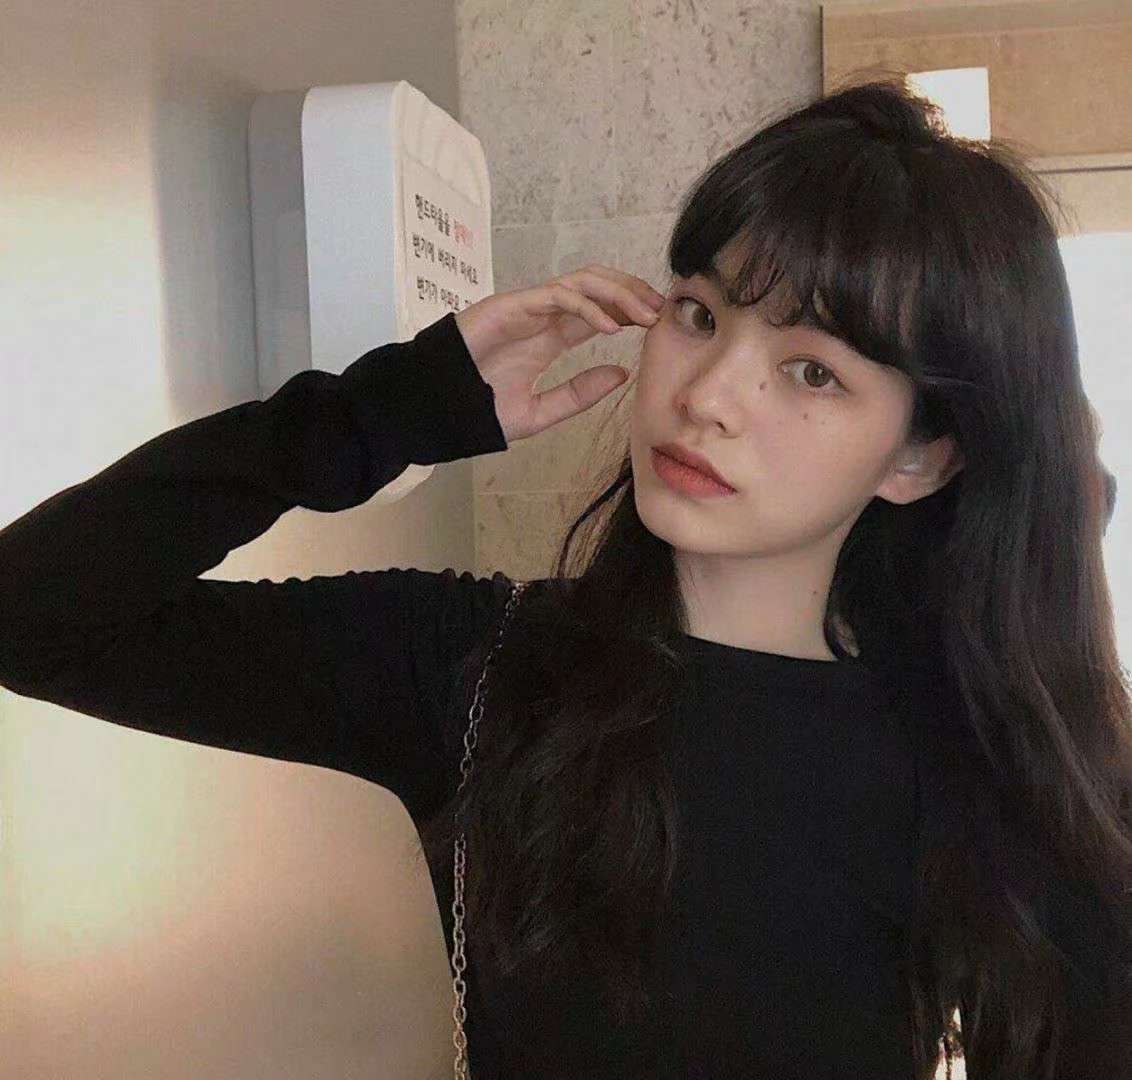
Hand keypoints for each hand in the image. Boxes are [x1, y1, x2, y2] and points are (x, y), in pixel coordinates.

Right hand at [453, 265, 666, 443]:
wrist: (435, 408)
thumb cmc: (477, 409)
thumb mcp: (540, 411)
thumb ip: (578, 394)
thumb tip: (621, 374)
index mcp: (550, 336)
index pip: (599, 311)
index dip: (630, 311)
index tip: (659, 326)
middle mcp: (543, 316)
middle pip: (597, 286)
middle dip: (633, 293)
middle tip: (662, 313)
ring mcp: (528, 307)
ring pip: (583, 281)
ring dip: (619, 293)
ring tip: (645, 315)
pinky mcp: (512, 305)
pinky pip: (558, 295)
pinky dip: (587, 307)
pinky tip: (609, 328)